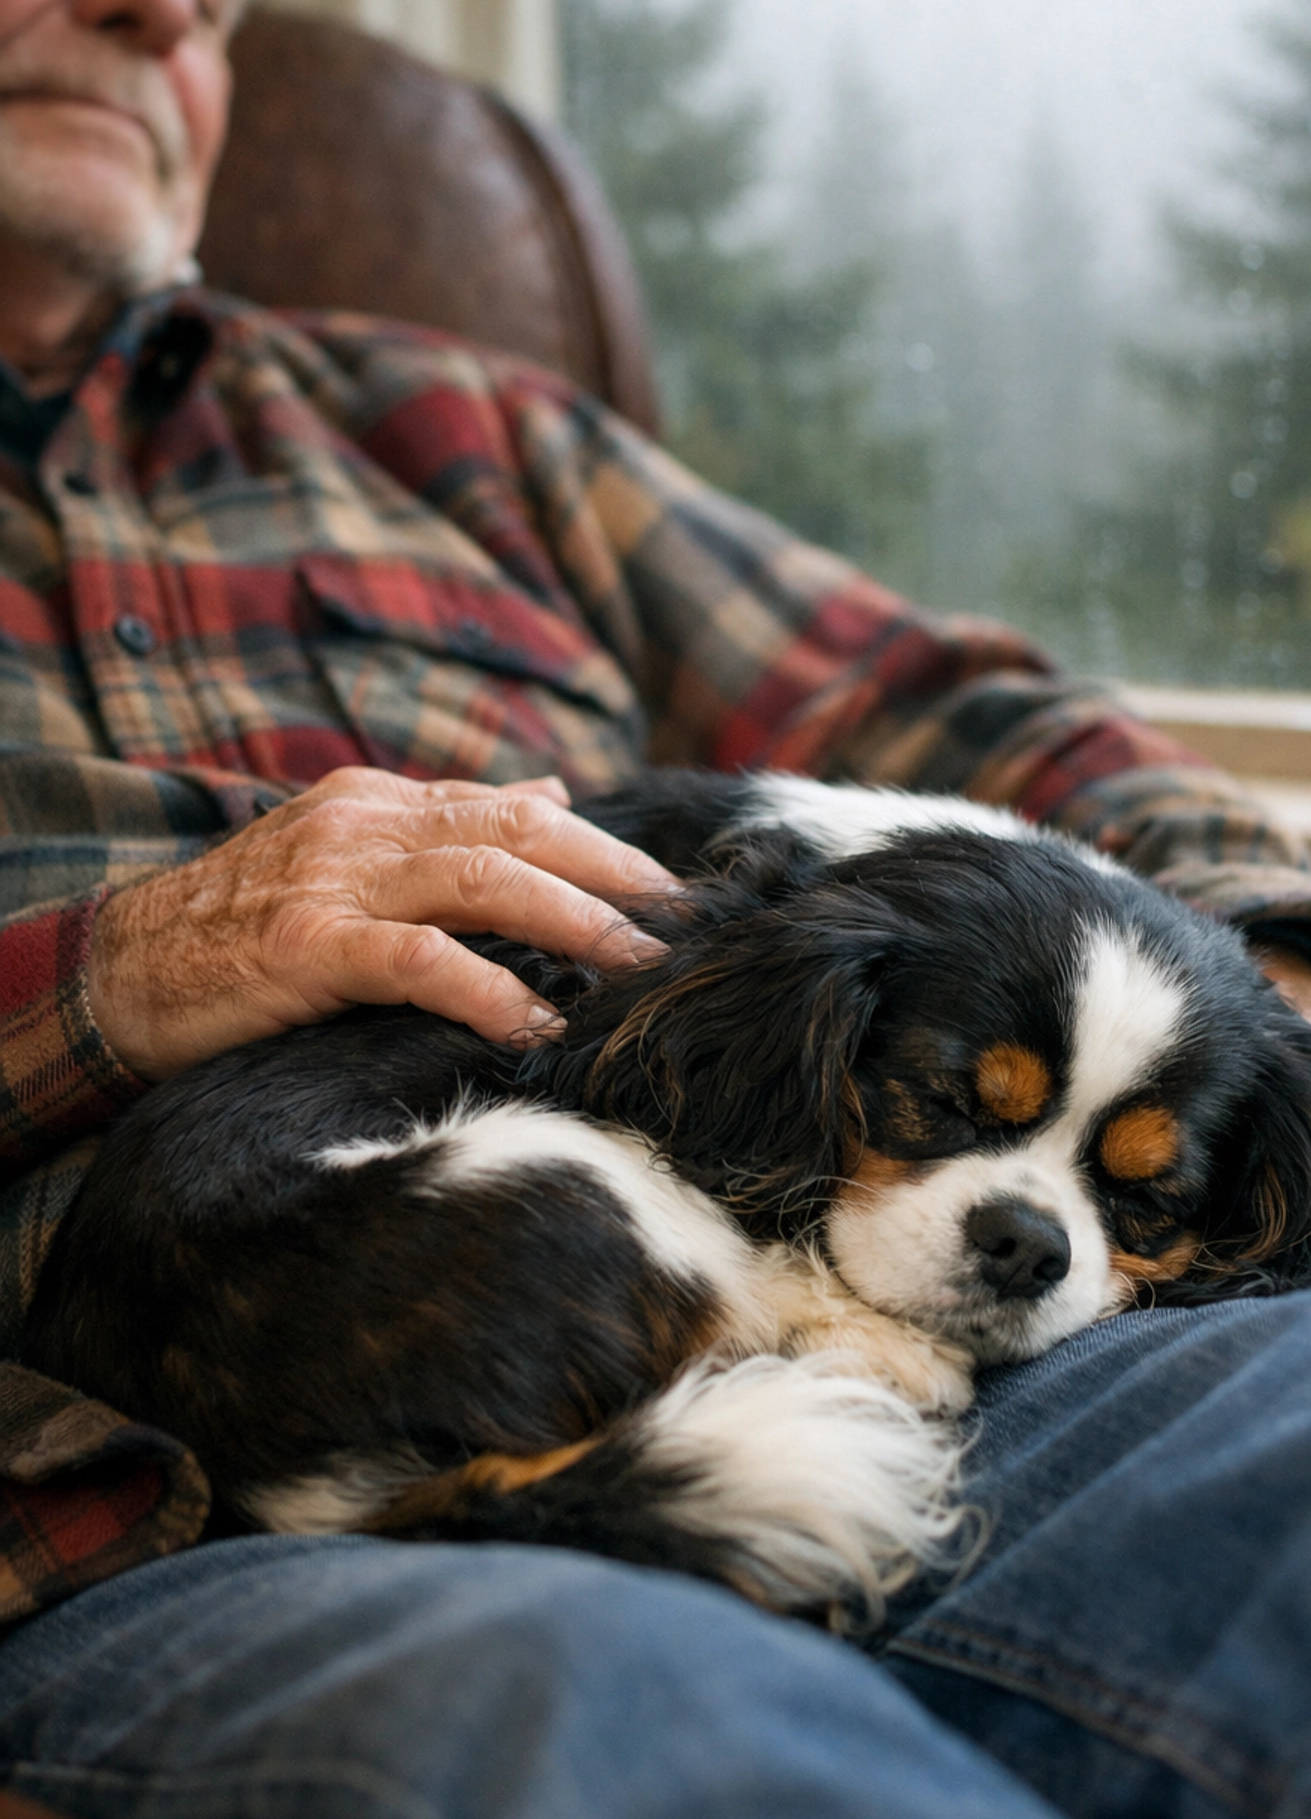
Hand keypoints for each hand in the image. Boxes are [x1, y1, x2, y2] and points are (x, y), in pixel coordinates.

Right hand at [88, 769, 679, 1080]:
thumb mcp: (350, 855)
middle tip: (682, 925)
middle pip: (518, 830)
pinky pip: (419, 959)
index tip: (670, 892)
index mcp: (381, 803)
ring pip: (484, 879)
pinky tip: (537, 1024)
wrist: (120, 970)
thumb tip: (553, 793)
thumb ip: (448, 826)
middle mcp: (367, 826)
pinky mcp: (307, 946)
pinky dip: (488, 989)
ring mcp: (336, 881)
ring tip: (638, 969)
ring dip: (575, 923)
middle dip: (612, 876)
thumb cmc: (241, 924)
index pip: (515, 808)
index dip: (602, 846)